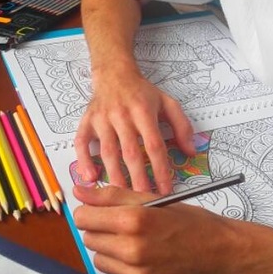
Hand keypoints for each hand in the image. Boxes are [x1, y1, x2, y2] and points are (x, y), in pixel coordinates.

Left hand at [72, 184, 242, 273]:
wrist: (225, 256)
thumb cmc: (194, 224)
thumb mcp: (156, 202)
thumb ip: (113, 196)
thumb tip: (78, 191)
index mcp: (134, 222)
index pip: (83, 218)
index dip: (92, 213)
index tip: (104, 213)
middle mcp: (132, 252)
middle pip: (90, 240)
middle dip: (104, 232)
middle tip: (129, 229)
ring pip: (101, 261)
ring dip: (113, 253)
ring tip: (141, 246)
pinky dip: (130, 272)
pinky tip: (152, 264)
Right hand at [74, 73, 194, 193]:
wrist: (115, 74)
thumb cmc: (141, 92)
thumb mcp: (167, 103)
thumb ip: (182, 126)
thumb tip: (191, 151)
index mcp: (143, 111)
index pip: (154, 144)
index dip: (160, 168)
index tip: (166, 188)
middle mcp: (122, 115)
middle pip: (130, 151)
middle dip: (138, 178)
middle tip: (144, 199)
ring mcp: (102, 119)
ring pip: (108, 151)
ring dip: (115, 175)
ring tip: (122, 195)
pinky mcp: (87, 121)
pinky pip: (81, 142)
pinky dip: (84, 160)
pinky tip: (90, 177)